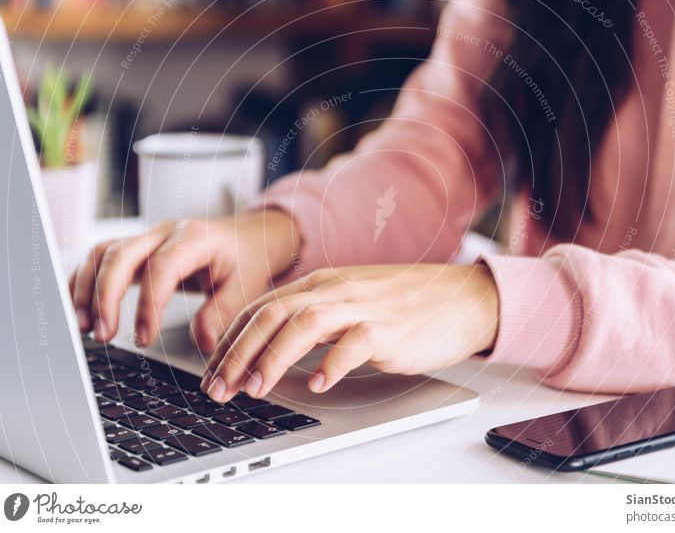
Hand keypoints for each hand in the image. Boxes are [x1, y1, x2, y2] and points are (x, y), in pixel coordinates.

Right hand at [68, 210, 299, 351]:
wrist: (246, 238)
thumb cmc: (245, 260)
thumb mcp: (245, 286)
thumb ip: (222, 313)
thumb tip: (202, 342)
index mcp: (195, 238)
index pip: (161, 267)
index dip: (148, 304)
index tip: (144, 338)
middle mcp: (165, 232)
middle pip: (121, 255)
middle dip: (105, 296)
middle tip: (103, 335)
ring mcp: (148, 237)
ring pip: (103, 253)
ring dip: (87, 289)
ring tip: (86, 327)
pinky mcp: (137, 248)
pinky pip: (101, 257)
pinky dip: (83, 280)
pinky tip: (77, 308)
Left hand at [201, 264, 498, 401]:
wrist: (461, 297)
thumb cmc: (405, 305)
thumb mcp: (350, 304)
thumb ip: (314, 320)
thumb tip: (273, 351)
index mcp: (321, 284)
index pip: (260, 308)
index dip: (229, 342)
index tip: (213, 374)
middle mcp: (335, 290)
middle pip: (271, 315)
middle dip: (237, 354)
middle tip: (219, 389)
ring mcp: (363, 306)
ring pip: (303, 324)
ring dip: (273, 358)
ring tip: (255, 388)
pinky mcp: (390, 328)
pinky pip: (355, 343)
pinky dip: (332, 364)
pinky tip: (319, 386)